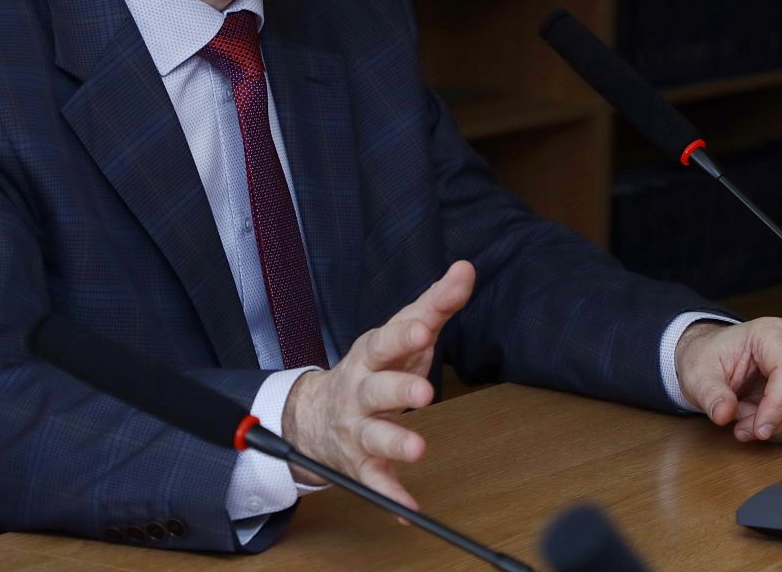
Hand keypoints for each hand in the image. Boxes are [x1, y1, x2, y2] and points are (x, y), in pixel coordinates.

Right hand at [281, 260, 474, 512]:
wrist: (316, 415)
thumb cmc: (375, 366)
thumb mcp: (402, 332)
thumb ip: (436, 304)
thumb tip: (465, 269)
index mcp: (372, 354)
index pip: (388, 340)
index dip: (405, 335)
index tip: (424, 327)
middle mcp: (360, 391)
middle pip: (377, 389)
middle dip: (399, 389)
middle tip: (424, 393)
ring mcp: (358, 429)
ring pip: (374, 436)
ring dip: (395, 443)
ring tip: (418, 450)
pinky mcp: (361, 464)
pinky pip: (376, 482)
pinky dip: (392, 498)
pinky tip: (410, 510)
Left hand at [674, 317, 781, 444]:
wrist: (713, 356)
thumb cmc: (708, 358)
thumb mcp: (698, 375)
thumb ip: (711, 395)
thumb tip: (723, 414)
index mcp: (772, 333)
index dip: (778, 407)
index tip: (759, 431)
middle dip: (773, 422)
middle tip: (741, 429)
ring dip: (776, 428)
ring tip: (744, 418)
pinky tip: (759, 421)